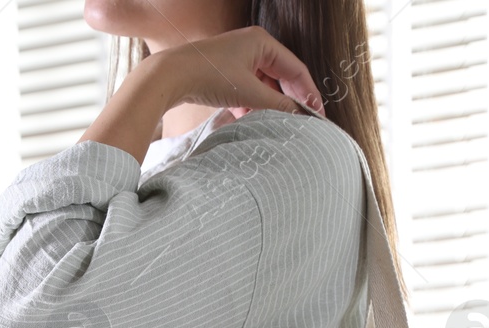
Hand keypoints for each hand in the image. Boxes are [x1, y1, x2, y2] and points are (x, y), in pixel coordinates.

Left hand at [152, 26, 323, 117]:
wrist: (170, 76)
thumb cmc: (208, 75)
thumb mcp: (249, 93)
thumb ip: (278, 105)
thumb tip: (299, 116)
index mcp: (262, 42)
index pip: (296, 69)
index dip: (309, 93)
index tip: (318, 114)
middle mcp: (252, 46)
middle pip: (282, 77)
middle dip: (291, 101)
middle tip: (303, 122)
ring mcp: (238, 59)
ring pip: (264, 86)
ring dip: (270, 106)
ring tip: (278, 124)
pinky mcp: (225, 73)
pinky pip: (248, 90)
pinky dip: (252, 105)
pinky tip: (252, 120)